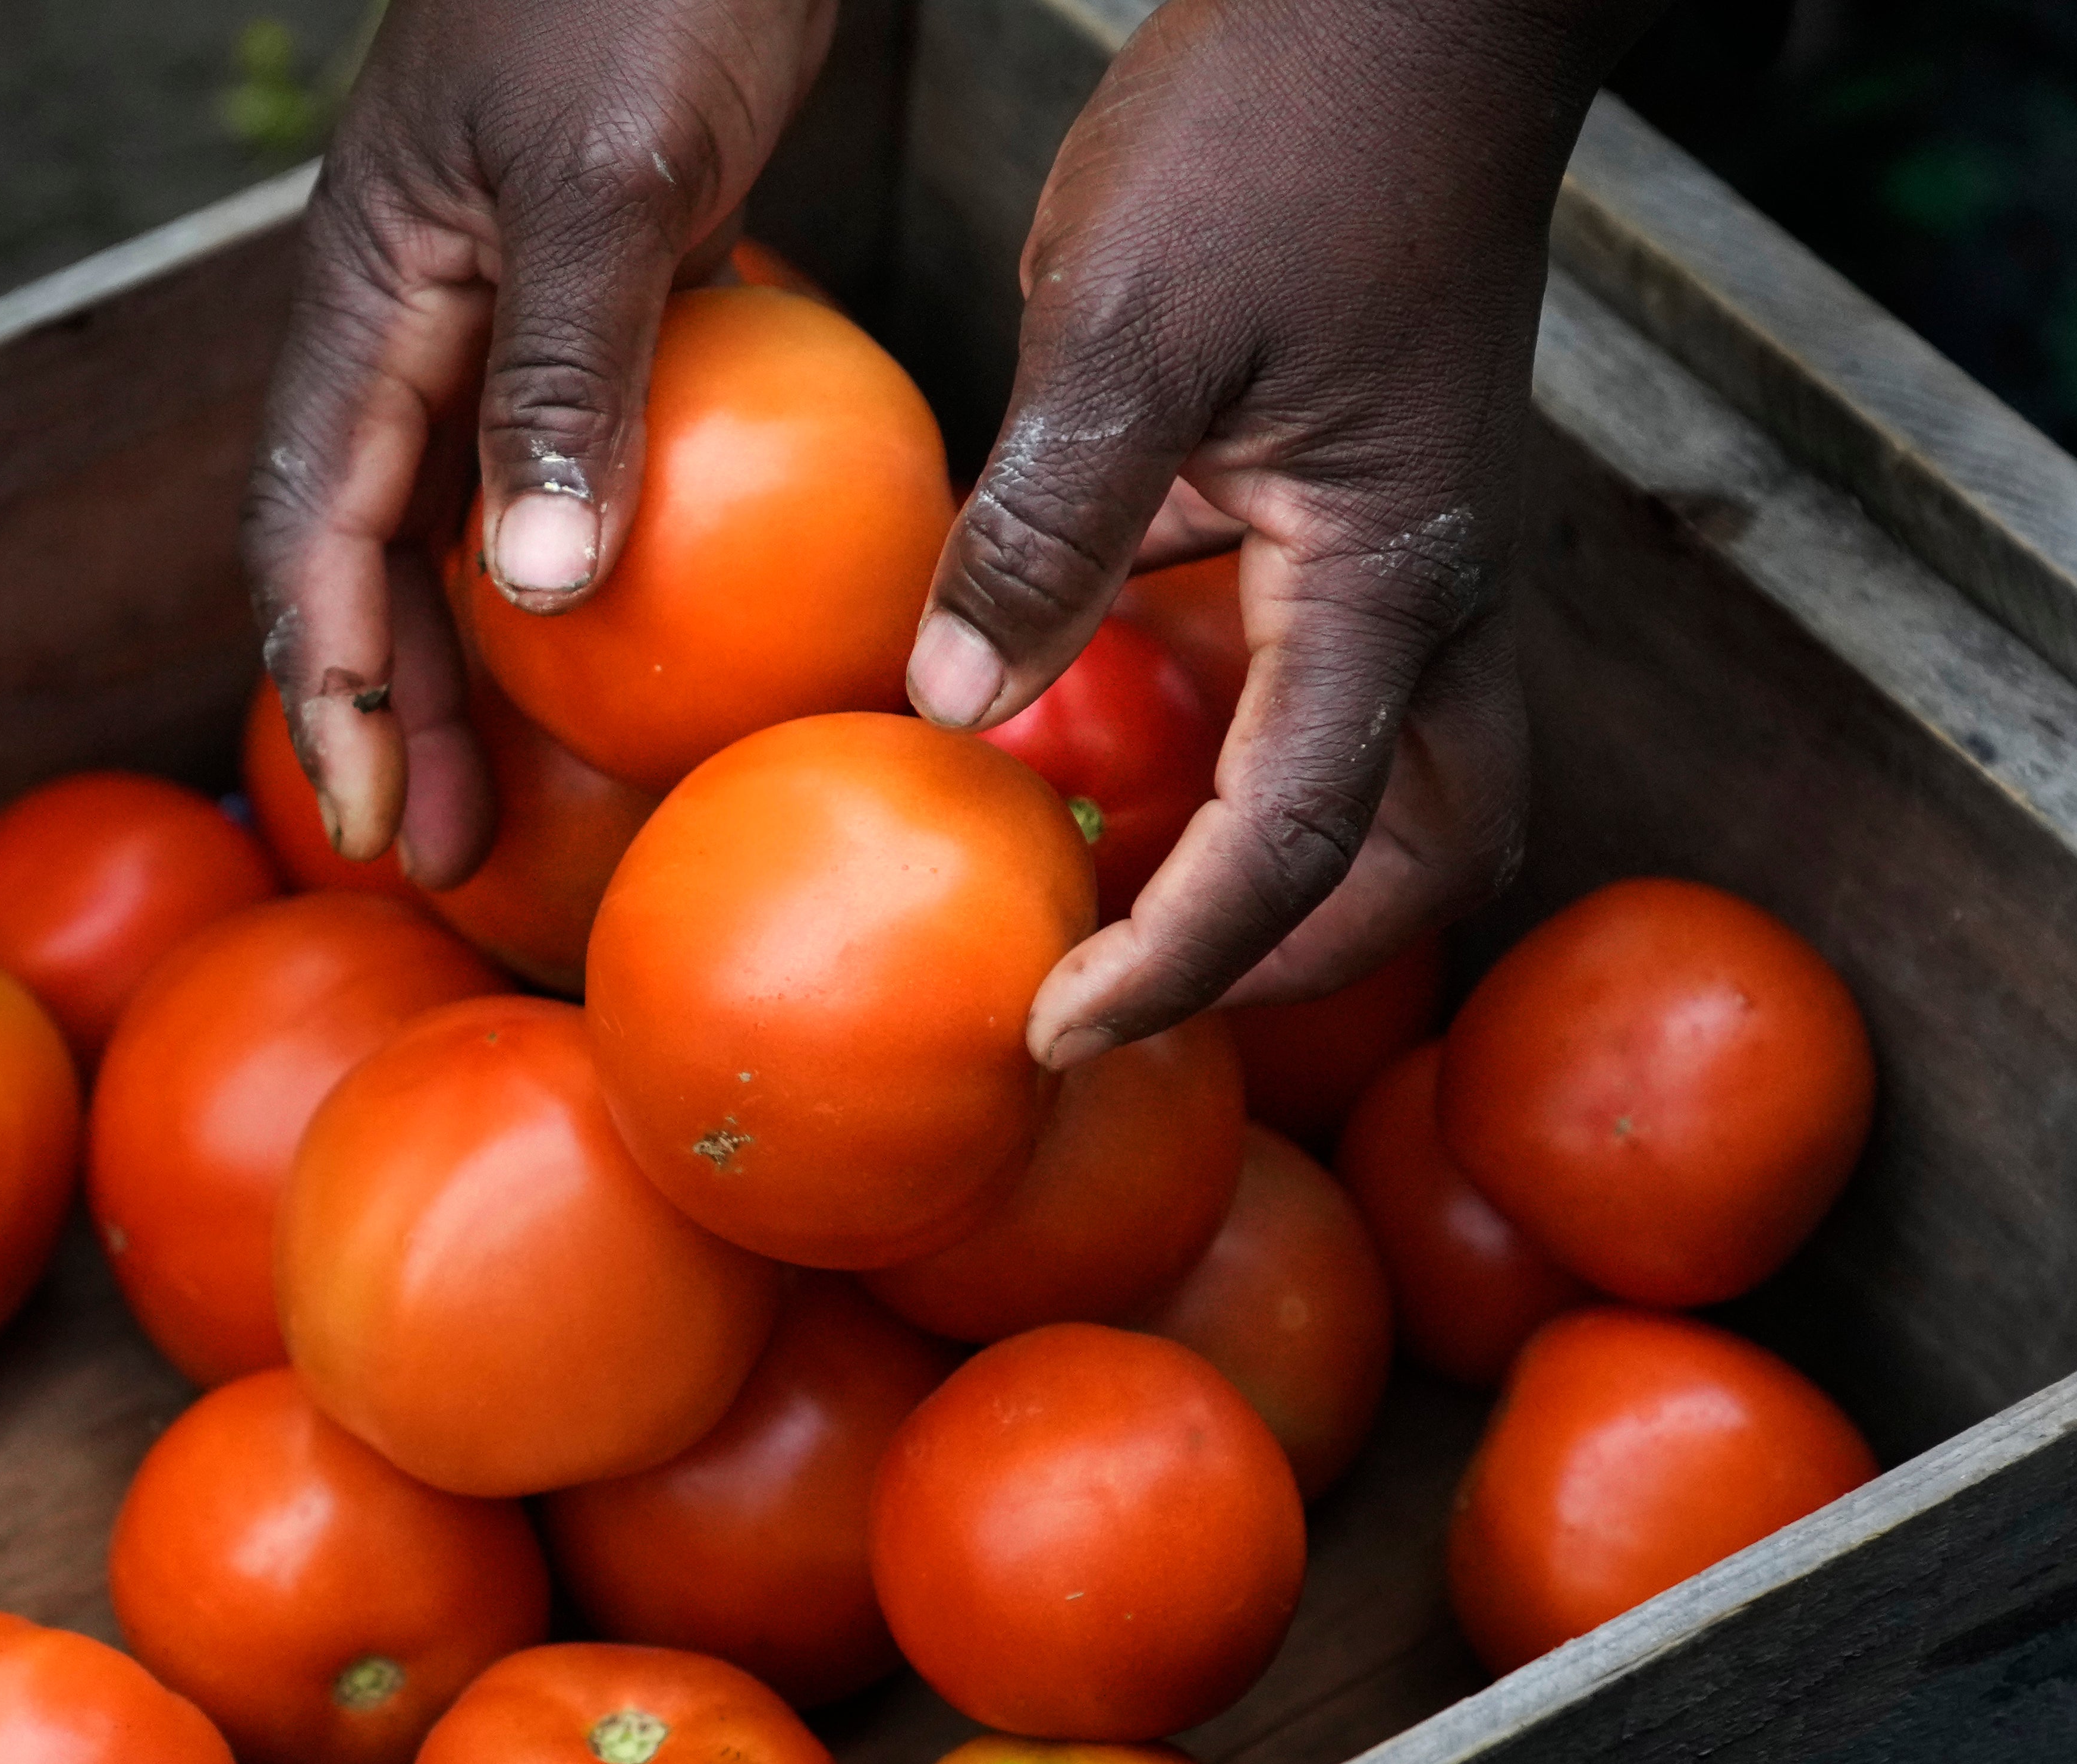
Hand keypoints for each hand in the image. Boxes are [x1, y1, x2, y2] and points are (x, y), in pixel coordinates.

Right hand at [238, 0, 836, 886]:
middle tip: (437, 850)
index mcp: (372, 290)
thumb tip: (530, 594)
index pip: (311, 525)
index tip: (369, 819)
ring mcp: (504, 301)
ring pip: (464, 511)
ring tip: (523, 781)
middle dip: (391, 703)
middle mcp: (416, 311)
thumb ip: (561, 373)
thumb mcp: (608, 180)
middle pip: (372, 546)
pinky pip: (568, 449)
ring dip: (483, 650)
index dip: (328, 684)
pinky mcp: (601, 284)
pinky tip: (641, 622)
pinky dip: (585, 547)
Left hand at [897, 0, 1661, 1066]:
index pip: (1302, 842)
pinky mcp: (1366, 506)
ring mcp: (1416, 552)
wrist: (1398, 5)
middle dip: (1290, 949)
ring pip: (1400, 776)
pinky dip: (1244, 744)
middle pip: (1423, 851)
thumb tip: (959, 709)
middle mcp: (1433, 593)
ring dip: (1288, 862)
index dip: (1184, 961)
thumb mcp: (1123, 326)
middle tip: (1126, 986)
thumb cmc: (1276, 133)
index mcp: (1388, 580)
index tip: (1058, 1032)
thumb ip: (1046, 528)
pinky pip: (1329, 676)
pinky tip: (1110, 731)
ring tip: (1123, 898)